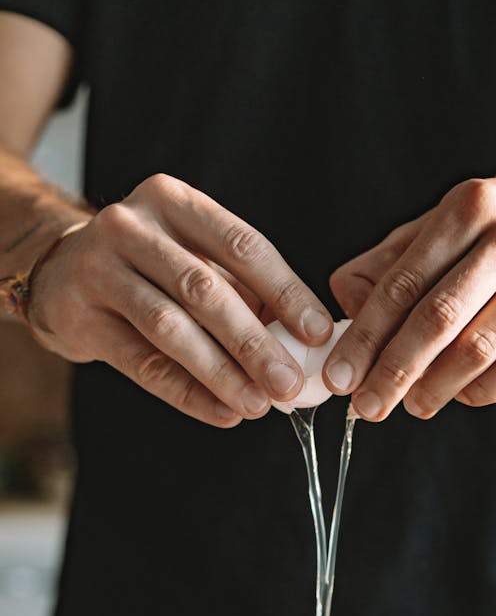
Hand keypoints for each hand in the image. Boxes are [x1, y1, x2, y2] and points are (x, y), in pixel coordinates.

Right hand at [27, 174, 332, 425]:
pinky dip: (186, 393)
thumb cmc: (149, 268)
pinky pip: (141, 363)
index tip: (318, 335)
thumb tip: (303, 346)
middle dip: (254, 343)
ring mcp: (98, 267)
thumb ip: (244, 293)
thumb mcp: (194, 260)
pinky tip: (221, 413)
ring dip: (221, 373)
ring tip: (258, 406)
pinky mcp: (77, 315)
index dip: (285, 292)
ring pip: (171, 327)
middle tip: (290, 385)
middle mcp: (133, 226)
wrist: (57, 270)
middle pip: (206, 290)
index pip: (243, 246)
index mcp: (175, 202)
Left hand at [323, 168, 495, 419]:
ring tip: (412, 405)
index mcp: (468, 208)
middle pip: (441, 318)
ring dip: (438, 386)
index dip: (366, 335)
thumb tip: (346, 310)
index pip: (404, 282)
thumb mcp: (442, 223)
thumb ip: (389, 264)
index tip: (340, 376)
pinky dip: (483, 388)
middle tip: (368, 406)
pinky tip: (460, 394)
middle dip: (396, 369)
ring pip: (482, 347)